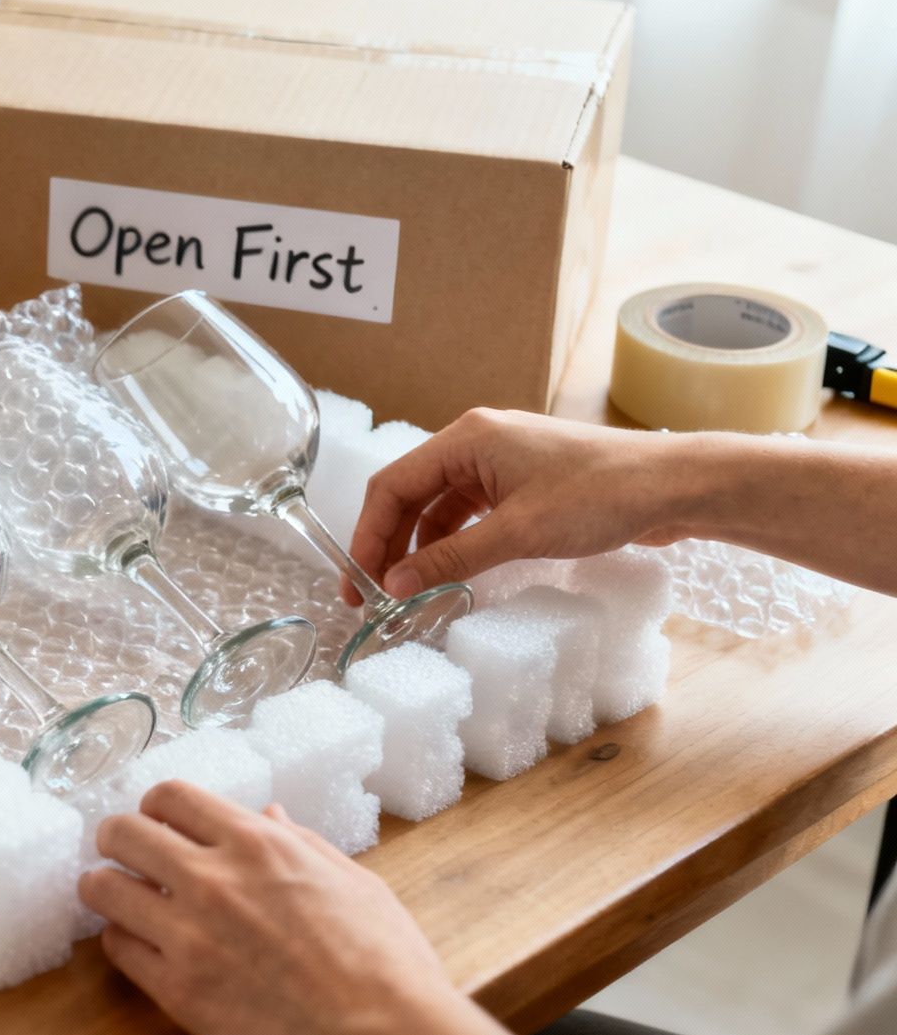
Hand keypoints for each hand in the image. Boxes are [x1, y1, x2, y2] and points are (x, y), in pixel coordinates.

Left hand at [78, 782, 595, 1034]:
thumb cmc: (385, 963)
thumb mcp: (354, 882)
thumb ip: (301, 843)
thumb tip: (269, 814)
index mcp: (258, 845)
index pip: (170, 796)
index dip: (155, 807)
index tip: (157, 822)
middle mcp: (213, 880)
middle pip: (121, 832)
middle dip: (115, 839)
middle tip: (122, 855)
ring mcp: (189, 935)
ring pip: (102, 888)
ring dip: (106, 888)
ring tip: (118, 899)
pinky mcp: (177, 990)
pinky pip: (117, 949)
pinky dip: (122, 942)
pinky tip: (141, 946)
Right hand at [346, 409, 689, 603]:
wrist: (675, 485)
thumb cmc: (602, 495)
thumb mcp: (518, 533)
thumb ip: (450, 560)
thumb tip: (395, 585)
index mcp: (467, 439)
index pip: (392, 485)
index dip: (368, 536)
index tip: (358, 583)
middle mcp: (477, 442)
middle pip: (410, 495)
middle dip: (388, 544)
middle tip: (373, 595)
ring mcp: (501, 462)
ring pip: (440, 506)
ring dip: (420, 547)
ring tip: (408, 591)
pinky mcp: (524, 483)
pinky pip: (470, 512)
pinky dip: (454, 543)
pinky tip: (449, 574)